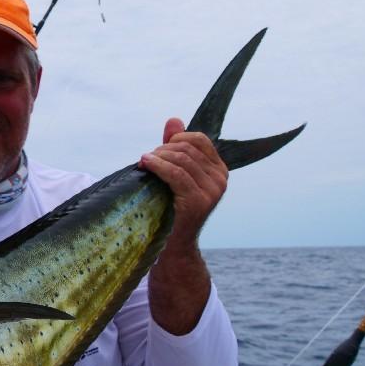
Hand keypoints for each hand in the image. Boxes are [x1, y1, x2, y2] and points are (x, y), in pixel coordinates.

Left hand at [139, 117, 227, 248]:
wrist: (172, 245)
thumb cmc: (169, 207)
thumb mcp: (174, 174)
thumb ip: (175, 147)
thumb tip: (174, 120)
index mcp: (219, 170)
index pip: (199, 139)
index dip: (175, 139)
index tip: (158, 150)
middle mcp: (220, 179)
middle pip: (187, 148)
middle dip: (162, 150)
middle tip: (147, 160)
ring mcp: (212, 191)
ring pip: (181, 159)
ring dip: (157, 157)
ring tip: (144, 163)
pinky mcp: (198, 202)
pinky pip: (175, 174)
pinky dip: (157, 165)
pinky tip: (145, 164)